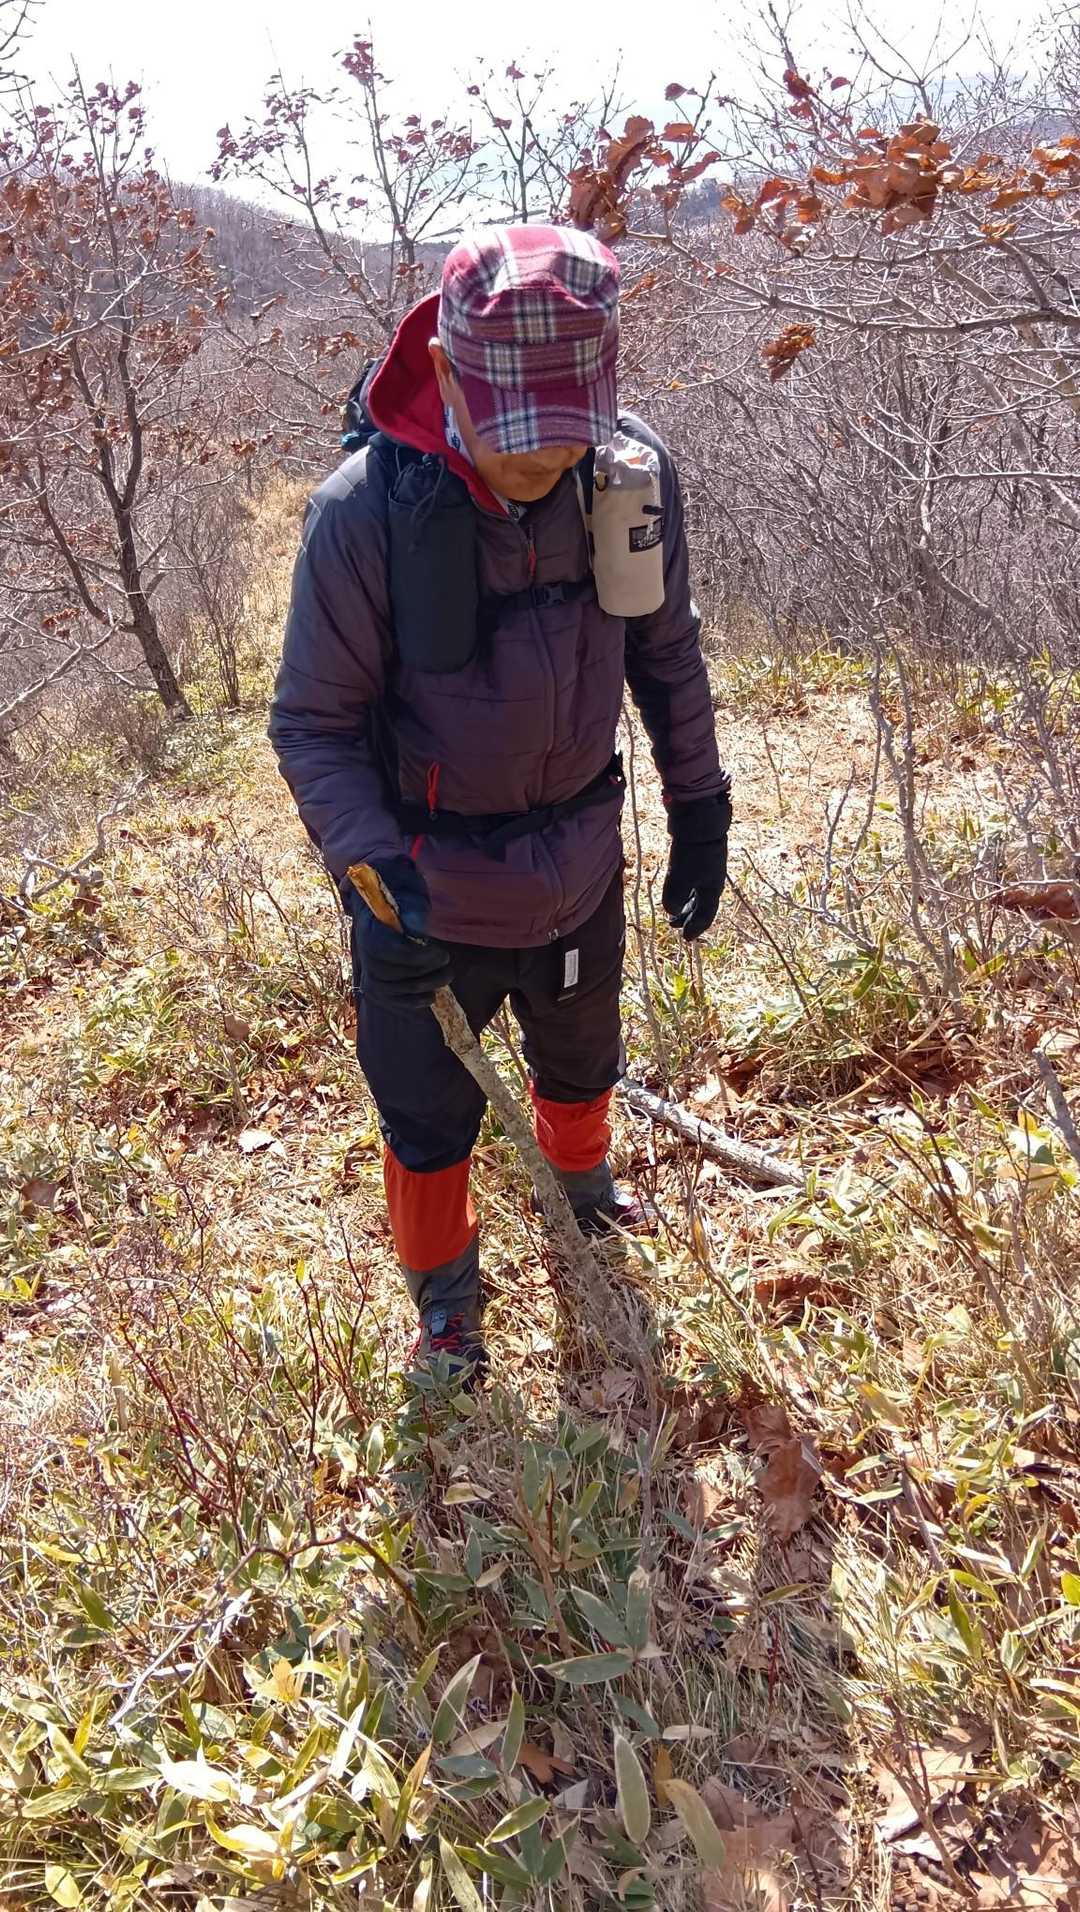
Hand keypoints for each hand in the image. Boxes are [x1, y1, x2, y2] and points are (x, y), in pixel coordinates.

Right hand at [350, 855, 451, 1009]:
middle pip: (402, 974)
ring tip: (445, 975)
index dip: (423, 957)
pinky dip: (416, 1001)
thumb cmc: (400, 911)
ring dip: (429, 984)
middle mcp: (367, 958)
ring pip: (403, 989)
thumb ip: (413, 916)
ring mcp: (370, 976)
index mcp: (372, 935)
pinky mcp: (376, 991)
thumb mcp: (407, 905)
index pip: (398, 953)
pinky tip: (431, 995)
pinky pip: (396, 1002)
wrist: (381, 921)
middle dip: (431, 971)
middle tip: (448, 964)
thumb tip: (417, 928)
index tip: (443, 954)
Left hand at [662, 790, 731, 940]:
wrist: (700, 822)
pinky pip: (693, 881)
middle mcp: (712, 881)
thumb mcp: (680, 879)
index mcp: (712, 890)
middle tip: (674, 925)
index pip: (706, 915)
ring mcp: (708, 869)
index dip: (696, 927)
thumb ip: (674, 898)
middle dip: (688, 917)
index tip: (686, 938)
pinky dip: (685, 889)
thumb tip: (671, 909)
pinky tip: (676, 887)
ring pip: (697, 893)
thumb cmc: (692, 853)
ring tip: (672, 911)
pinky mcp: (700, 858)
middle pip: (701, 905)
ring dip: (685, 904)